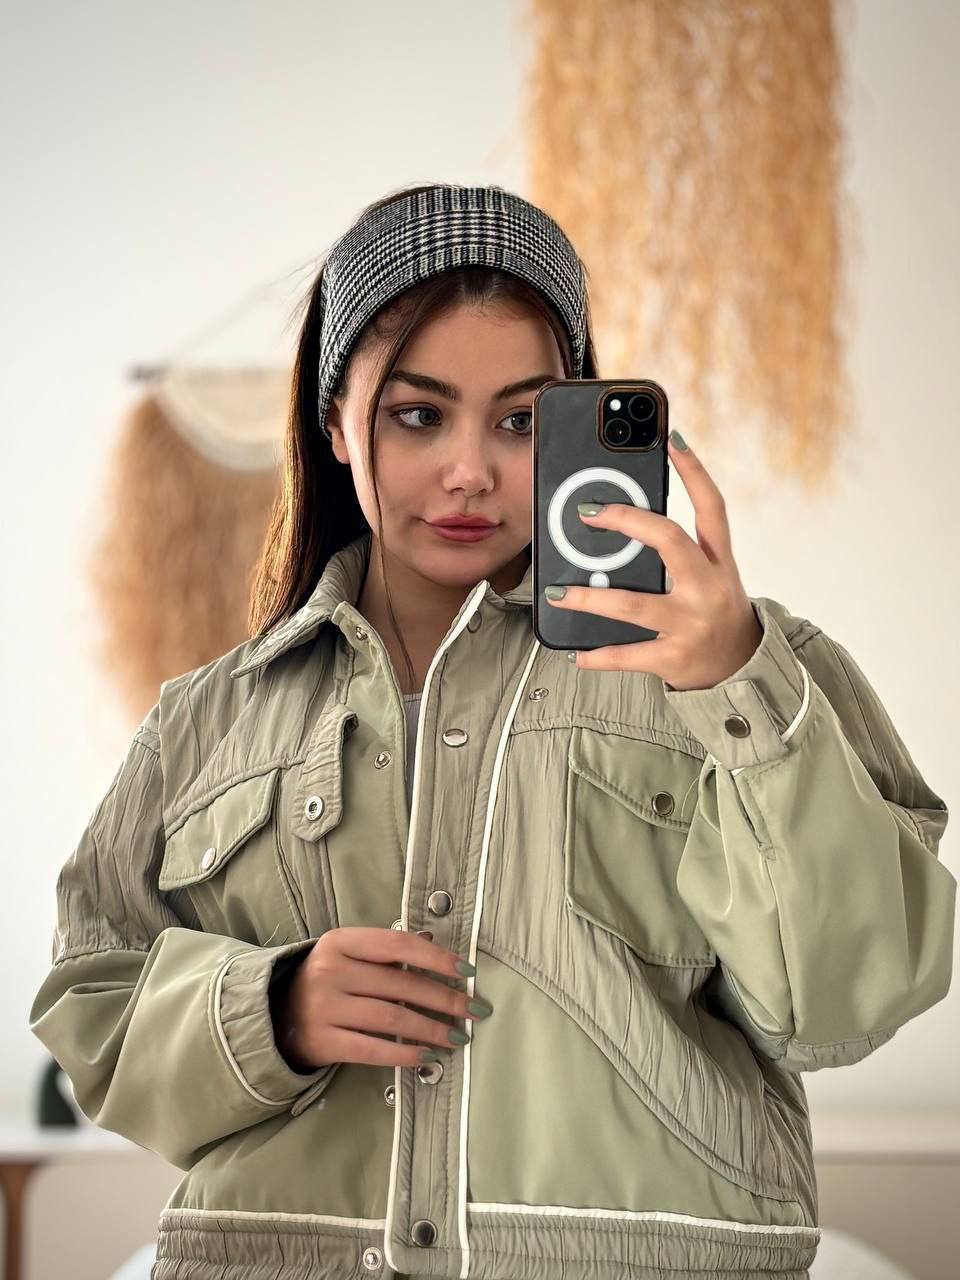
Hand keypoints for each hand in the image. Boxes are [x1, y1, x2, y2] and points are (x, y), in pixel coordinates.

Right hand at [271, 927, 491, 1070]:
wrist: (273, 1015)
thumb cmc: (324, 981)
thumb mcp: (348, 955)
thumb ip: (385, 950)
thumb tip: (434, 943)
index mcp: (340, 942)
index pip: (397, 944)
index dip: (436, 958)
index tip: (467, 972)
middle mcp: (330, 971)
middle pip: (400, 984)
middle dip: (444, 999)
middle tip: (474, 1011)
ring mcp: (324, 1007)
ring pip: (391, 1018)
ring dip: (431, 1028)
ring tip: (458, 1037)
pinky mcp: (322, 1041)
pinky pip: (372, 1049)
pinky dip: (404, 1054)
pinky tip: (427, 1056)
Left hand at [545, 434, 761, 691]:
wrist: (743, 669)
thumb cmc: (717, 612)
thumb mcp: (712, 576)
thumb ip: (680, 551)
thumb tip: (623, 521)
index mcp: (719, 561)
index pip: (712, 507)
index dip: (694, 471)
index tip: (670, 440)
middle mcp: (708, 588)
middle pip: (670, 541)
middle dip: (627, 522)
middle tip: (588, 512)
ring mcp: (691, 624)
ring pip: (634, 604)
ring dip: (590, 597)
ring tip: (558, 591)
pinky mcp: (675, 658)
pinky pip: (628, 654)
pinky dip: (599, 654)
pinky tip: (578, 652)